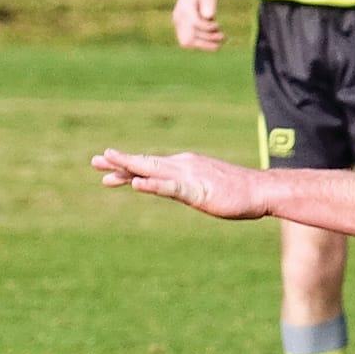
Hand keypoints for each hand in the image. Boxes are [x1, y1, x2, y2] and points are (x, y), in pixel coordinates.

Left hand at [93, 148, 265, 218]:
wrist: (260, 190)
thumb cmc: (238, 192)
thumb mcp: (207, 188)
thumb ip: (191, 188)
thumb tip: (184, 191)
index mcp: (184, 165)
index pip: (150, 166)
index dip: (127, 167)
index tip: (105, 170)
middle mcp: (182, 165)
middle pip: (145, 163)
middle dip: (119, 162)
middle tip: (94, 161)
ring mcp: (188, 176)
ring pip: (152, 170)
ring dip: (129, 166)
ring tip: (108, 162)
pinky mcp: (196, 189)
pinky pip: (170, 188)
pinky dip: (152, 186)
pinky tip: (137, 185)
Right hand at [173, 0, 222, 51]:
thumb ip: (208, 3)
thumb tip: (209, 16)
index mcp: (185, 6)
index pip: (195, 23)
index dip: (207, 27)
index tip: (218, 25)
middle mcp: (178, 17)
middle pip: (189, 37)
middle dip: (207, 40)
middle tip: (222, 37)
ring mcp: (177, 24)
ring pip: (187, 42)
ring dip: (204, 44)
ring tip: (219, 39)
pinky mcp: (180, 29)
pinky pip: (187, 41)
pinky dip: (201, 44)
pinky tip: (212, 40)